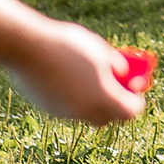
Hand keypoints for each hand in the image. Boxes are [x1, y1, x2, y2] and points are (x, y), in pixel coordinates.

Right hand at [4, 18, 145, 125]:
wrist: (28, 49)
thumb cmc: (68, 46)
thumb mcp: (100, 51)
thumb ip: (115, 65)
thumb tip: (122, 73)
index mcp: (103, 99)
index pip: (130, 112)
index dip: (135, 99)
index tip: (133, 85)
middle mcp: (85, 112)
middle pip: (108, 117)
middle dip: (113, 102)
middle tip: (112, 83)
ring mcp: (65, 113)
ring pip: (86, 112)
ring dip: (91, 98)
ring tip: (86, 72)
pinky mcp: (48, 108)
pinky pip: (68, 107)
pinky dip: (73, 96)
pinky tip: (66, 75)